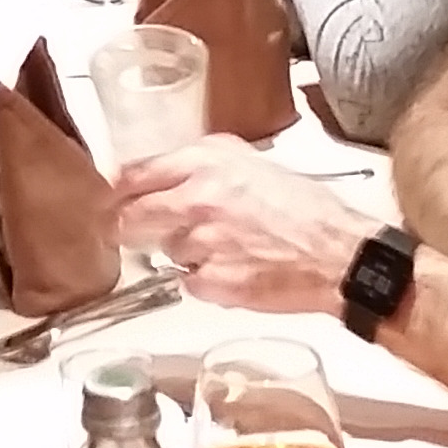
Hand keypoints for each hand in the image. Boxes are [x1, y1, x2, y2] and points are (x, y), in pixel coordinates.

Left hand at [111, 136, 371, 315]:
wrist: (338, 254)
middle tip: (133, 230)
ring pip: (164, 250)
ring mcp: (202, 245)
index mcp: (206, 163)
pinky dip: (203, 280)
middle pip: (130, 218)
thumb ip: (204, 163)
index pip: (135, 174)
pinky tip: (233, 269)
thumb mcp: (252, 163)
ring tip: (223, 247)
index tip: (110, 196)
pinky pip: (188, 282)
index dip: (117, 189)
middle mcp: (198, 200)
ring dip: (181, 252)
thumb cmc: (305, 210)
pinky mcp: (211, 283)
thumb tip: (164, 171)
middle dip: (128, 226)